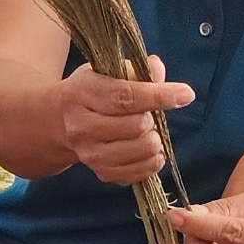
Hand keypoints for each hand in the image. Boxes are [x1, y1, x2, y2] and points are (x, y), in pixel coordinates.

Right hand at [56, 57, 194, 185]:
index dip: (158, 96)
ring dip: (155, 139)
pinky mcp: (101, 173)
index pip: (125, 97)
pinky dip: (152, 160)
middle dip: (153, 118)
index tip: (185, 94)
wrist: (58, 123)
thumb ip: (136, 70)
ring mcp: (90, 155)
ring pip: (142, 150)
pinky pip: (141, 172)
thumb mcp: (106, 71)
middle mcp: (82, 127)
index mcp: (82, 94)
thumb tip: (158, 71)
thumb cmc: (90, 92)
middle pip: (136, 126)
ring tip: (149, 132)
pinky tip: (146, 149)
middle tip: (148, 114)